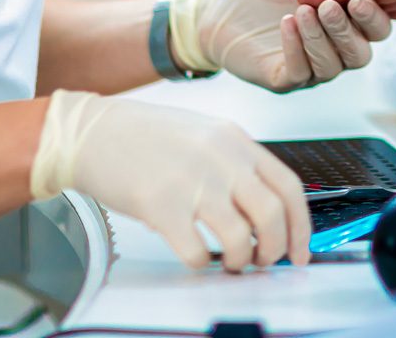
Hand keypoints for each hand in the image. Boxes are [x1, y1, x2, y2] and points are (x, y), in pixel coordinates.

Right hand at [31, 90, 310, 271]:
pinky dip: (201, 263)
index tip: (299, 251)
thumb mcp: (206, 134)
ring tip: (229, 261)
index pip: (289, 188)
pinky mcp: (161, 206)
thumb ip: (237, 164)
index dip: (301, 227)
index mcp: (237, 140)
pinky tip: (195, 256)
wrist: (94, 132)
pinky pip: (195, 252)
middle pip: (272, 216)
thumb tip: (266, 212)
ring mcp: (193, 182)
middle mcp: (221, 159)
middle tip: (264, 261)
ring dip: (239, 260)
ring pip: (240, 237)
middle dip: (274, 249)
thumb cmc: (147, 136)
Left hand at [169, 0, 391, 91]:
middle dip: (349, 29)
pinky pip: (302, 72)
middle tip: (329, 7)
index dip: (374, 14)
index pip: (377, 25)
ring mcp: (311, 67)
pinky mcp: (284, 79)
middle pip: (362, 53)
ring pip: (334, 65)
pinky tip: (287, 24)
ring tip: (302, 11)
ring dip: (321, 37)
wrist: (217, 6)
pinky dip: (297, 48)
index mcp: (346, 20)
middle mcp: (335, 48)